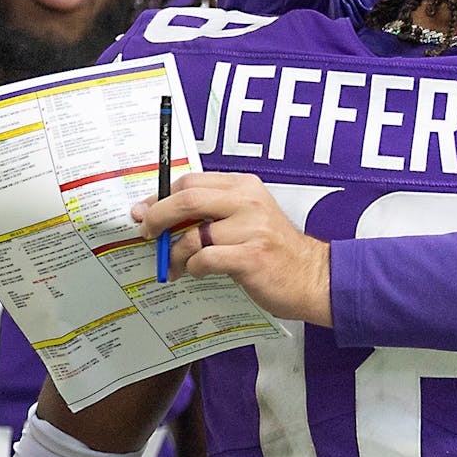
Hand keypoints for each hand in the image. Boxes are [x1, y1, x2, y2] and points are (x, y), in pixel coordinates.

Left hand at [133, 171, 332, 325]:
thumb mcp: (248, 216)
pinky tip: (198, 272)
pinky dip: (193, 268)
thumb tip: (164, 215)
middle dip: (157, 218)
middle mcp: (248, 201)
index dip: (160, 197)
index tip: (144, 212)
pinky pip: (205, 259)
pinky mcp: (251, 256)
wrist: (312, 275)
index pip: (191, 181)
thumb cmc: (274, 249)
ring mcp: (252, 228)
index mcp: (244, 186)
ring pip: (192, 235)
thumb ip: (214, 210)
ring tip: (176, 266)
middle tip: (146, 234)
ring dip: (175, 255)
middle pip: (187, 199)